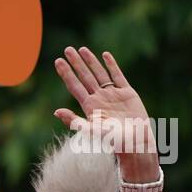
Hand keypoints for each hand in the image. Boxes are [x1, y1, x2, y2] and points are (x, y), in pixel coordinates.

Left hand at [53, 46, 158, 183]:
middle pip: (84, 76)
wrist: (135, 141)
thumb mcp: (91, 130)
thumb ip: (74, 120)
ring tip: (82, 49)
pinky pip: (118, 76)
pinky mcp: (127, 93)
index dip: (66, 73)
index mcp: (89, 106)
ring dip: (90, 61)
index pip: (74, 85)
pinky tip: (105, 55)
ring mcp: (112, 94)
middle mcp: (99, 98)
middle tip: (67, 49)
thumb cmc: (113, 140)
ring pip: (99, 73)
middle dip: (76, 63)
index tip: (57, 61)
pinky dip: (111, 65)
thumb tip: (55, 112)